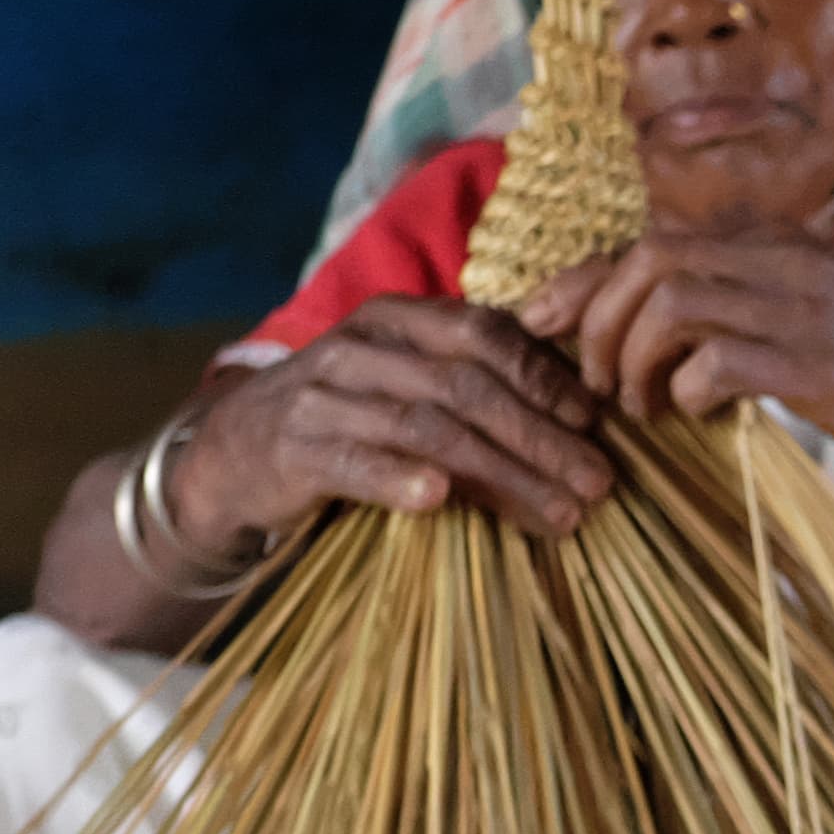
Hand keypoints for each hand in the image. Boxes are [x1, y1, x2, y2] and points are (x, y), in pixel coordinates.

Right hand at [179, 295, 622, 543]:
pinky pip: (355, 463)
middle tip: (598, 483)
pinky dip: (398, 479)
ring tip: (559, 513)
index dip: (545, 376)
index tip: (594, 422)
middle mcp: (361, 346)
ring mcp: (322, 396)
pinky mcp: (293, 449)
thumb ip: (476, 381)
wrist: (235, 452)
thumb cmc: (348, 418)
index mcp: (398, 319)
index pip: (485, 334)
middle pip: (468, 387)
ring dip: (504, 475)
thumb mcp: (409, 382)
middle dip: (542, 438)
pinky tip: (439, 500)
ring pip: (428, 430)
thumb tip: (582, 414)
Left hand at [520, 232, 833, 495]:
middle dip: (595, 324)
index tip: (537, 325)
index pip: (643, 245)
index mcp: (768, 243)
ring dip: (632, 361)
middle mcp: (775, 260)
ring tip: (641, 407)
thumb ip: (740, 307)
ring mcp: (794, 307)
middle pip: (643, 262)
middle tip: (595, 385)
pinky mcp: (813, 362)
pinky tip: (693, 417)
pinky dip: (683, 392)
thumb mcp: (809, 313)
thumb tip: (654, 334)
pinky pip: (715, 360)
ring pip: (667, 303)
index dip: (578, 284)